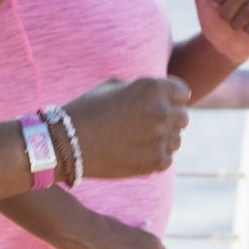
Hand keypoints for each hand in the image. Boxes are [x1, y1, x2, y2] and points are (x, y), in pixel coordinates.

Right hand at [61, 77, 189, 179]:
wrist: (66, 142)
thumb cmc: (87, 110)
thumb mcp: (114, 86)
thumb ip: (142, 89)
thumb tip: (162, 96)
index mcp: (151, 87)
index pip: (182, 92)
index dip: (171, 98)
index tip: (160, 104)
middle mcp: (160, 111)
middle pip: (183, 117)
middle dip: (169, 119)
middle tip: (147, 125)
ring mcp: (159, 138)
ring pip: (176, 140)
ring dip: (163, 140)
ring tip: (137, 140)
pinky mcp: (154, 162)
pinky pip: (167, 159)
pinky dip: (155, 157)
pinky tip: (135, 153)